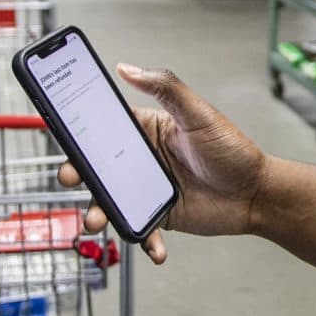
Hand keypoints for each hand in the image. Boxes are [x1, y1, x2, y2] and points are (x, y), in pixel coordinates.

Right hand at [59, 65, 267, 264]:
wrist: (256, 193)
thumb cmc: (232, 150)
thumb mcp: (199, 114)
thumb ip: (165, 88)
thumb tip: (127, 67)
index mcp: (144, 129)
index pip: (101, 125)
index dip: (76, 129)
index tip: (59, 131)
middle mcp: (139, 159)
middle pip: (95, 166)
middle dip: (77, 173)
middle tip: (71, 177)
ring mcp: (145, 189)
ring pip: (108, 200)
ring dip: (97, 212)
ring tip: (96, 221)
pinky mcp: (157, 215)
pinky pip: (139, 228)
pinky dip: (141, 239)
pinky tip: (153, 247)